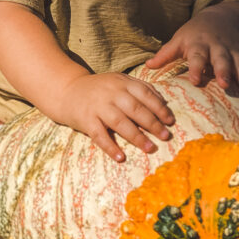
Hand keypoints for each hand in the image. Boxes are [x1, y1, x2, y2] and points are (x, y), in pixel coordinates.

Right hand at [60, 72, 174, 162]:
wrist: (67, 91)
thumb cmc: (100, 89)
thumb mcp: (119, 81)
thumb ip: (141, 88)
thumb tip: (164, 102)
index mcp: (122, 83)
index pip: (145, 94)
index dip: (160, 108)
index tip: (170, 121)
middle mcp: (111, 93)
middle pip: (135, 109)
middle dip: (153, 124)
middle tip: (165, 136)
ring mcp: (98, 107)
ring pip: (120, 122)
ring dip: (137, 136)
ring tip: (150, 148)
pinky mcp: (86, 120)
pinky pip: (99, 135)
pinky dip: (110, 147)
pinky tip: (121, 157)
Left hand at [146, 1, 238, 98]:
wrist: (224, 16)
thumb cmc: (196, 33)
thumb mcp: (180, 39)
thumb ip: (166, 54)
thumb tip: (146, 67)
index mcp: (199, 44)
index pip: (197, 56)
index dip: (196, 67)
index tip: (195, 80)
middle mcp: (219, 47)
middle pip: (222, 59)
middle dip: (224, 71)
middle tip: (225, 85)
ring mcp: (235, 51)